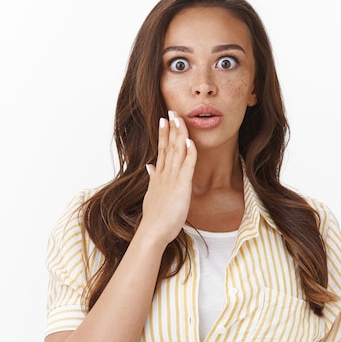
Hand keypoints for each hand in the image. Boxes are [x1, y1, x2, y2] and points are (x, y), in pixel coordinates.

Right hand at [139, 111, 196, 247]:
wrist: (152, 231)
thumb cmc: (155, 218)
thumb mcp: (152, 194)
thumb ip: (153, 179)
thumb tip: (150, 167)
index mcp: (158, 176)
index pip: (161, 150)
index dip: (163, 133)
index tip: (164, 119)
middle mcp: (164, 174)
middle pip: (168, 146)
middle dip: (171, 127)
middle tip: (171, 110)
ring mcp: (172, 179)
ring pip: (176, 152)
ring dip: (179, 134)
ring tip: (179, 118)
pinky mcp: (181, 186)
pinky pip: (186, 166)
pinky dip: (189, 153)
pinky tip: (190, 140)